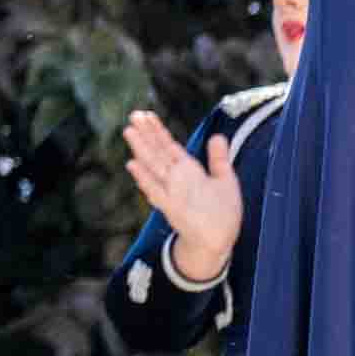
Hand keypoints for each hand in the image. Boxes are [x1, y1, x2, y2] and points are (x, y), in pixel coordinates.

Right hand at [119, 110, 242, 289]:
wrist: (218, 241)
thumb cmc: (221, 213)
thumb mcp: (225, 180)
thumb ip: (218, 159)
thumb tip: (218, 135)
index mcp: (188, 171)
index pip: (168, 146)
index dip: (158, 130)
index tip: (146, 114)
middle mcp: (176, 179)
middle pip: (158, 152)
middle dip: (146, 134)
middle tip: (133, 115)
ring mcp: (172, 192)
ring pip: (153, 166)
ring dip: (141, 150)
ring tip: (129, 132)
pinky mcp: (172, 208)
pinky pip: (155, 190)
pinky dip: (144, 178)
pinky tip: (133, 165)